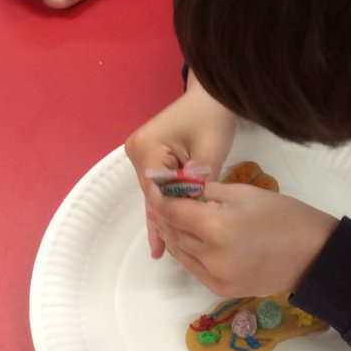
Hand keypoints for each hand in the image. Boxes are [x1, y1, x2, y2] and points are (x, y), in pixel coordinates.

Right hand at [125, 73, 237, 255]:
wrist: (212, 96)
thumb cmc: (214, 117)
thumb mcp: (210, 150)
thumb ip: (198, 180)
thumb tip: (192, 208)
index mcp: (147, 147)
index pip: (157, 191)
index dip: (169, 215)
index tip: (181, 239)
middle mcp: (137, 151)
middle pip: (152, 194)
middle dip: (164, 220)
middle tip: (168, 255)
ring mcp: (141, 153)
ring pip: (154, 192)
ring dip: (164, 215)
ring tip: (162, 251)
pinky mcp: (150, 157)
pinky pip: (158, 185)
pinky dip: (165, 203)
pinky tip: (161, 232)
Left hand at [152, 180, 337, 296]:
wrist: (315, 256)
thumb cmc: (284, 216)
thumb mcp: (244, 193)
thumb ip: (207, 192)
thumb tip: (179, 188)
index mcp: (215, 227)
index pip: (172, 210)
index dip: (160, 197)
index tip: (156, 185)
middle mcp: (209, 256)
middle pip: (174, 231)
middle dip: (167, 214)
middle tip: (165, 198)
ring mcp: (214, 277)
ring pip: (180, 251)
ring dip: (176, 233)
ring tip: (177, 217)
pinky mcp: (221, 290)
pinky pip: (194, 267)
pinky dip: (189, 252)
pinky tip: (194, 238)